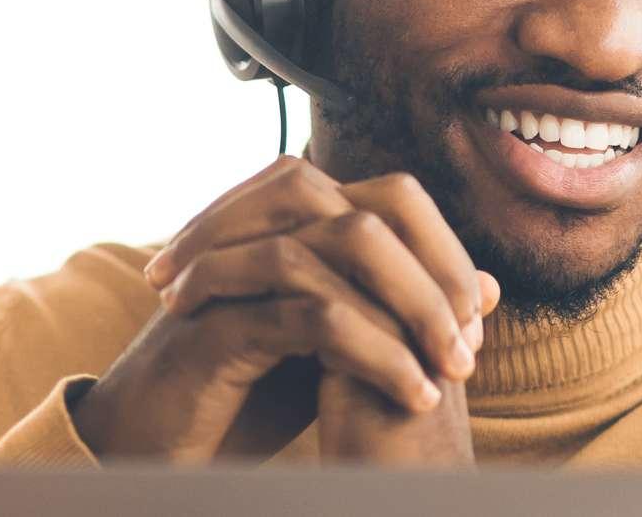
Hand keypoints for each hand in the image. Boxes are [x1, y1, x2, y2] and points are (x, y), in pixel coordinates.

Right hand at [70, 157, 487, 463]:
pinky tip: (408, 392)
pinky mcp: (216, 323)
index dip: (442, 248)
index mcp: (291, 230)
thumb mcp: (337, 347)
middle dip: (434, 274)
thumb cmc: (243, 394)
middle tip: (470, 345)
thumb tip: (487, 286)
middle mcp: (263, 234)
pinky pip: (310, 314)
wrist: (154, 442)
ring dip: (412, 312)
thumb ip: (401, 310)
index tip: (475, 319)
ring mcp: (235, 270)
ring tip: (448, 373)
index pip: (389, 197)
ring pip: (342, 246)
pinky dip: (375, 351)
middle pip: (370, 207)